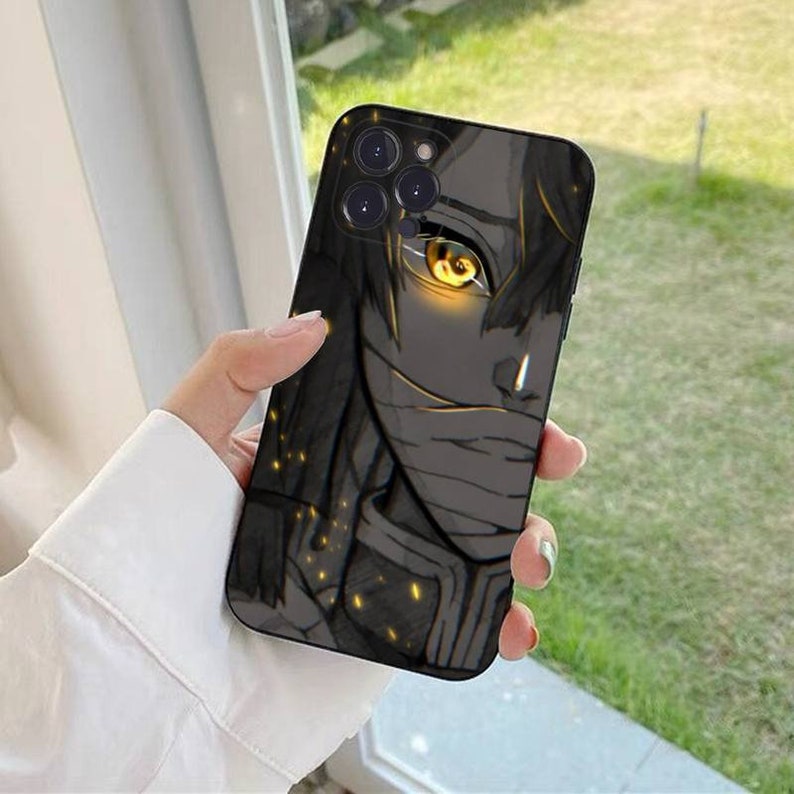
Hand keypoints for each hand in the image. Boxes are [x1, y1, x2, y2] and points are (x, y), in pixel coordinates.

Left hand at [163, 312, 586, 661]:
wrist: (151, 658)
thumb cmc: (154, 539)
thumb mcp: (184, 433)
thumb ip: (236, 366)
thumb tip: (311, 321)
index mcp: (334, 451)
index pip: (421, 420)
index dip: (483, 412)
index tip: (528, 407)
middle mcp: (366, 502)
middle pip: (464, 482)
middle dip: (523, 474)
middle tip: (555, 464)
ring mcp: (382, 562)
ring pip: (476, 547)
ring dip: (525, 546)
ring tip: (533, 558)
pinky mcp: (387, 622)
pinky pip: (458, 618)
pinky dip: (502, 623)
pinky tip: (517, 626)